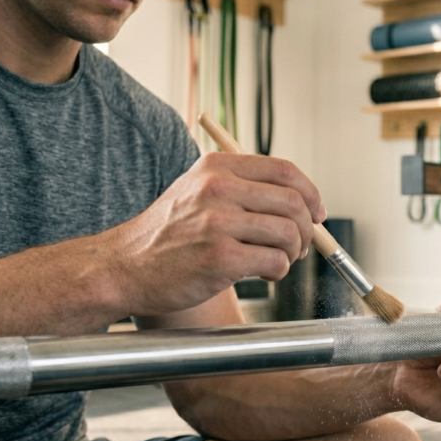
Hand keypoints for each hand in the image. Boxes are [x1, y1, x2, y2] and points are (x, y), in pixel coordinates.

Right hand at [105, 152, 324, 315]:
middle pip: (294, 203)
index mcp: (217, 167)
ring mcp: (218, 223)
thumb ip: (243, 187)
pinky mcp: (220, 258)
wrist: (123, 267)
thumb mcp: (198, 191)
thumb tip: (303, 202)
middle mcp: (218, 189)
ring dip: (294, 253)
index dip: (311, 193)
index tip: (317, 213)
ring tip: (279, 261)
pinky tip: (263, 274)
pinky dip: (278, 271)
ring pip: (289, 233)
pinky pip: (275, 262)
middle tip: (300, 246)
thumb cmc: (168, 234)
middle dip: (308, 229)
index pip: (285, 170)